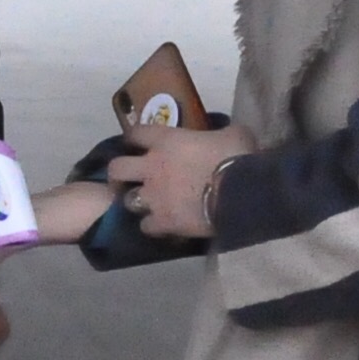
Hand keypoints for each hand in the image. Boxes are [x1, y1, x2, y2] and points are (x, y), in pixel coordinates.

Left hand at [106, 122, 256, 242]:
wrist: (241, 193)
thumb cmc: (237, 156)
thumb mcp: (234, 134)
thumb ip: (222, 133)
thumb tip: (227, 136)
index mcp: (166, 141)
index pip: (136, 133)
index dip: (134, 138)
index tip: (136, 142)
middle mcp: (152, 167)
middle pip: (117, 168)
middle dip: (119, 174)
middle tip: (128, 179)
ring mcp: (154, 196)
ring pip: (127, 200)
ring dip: (136, 202)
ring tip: (147, 205)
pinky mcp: (162, 222)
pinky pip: (146, 226)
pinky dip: (153, 226)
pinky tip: (163, 226)